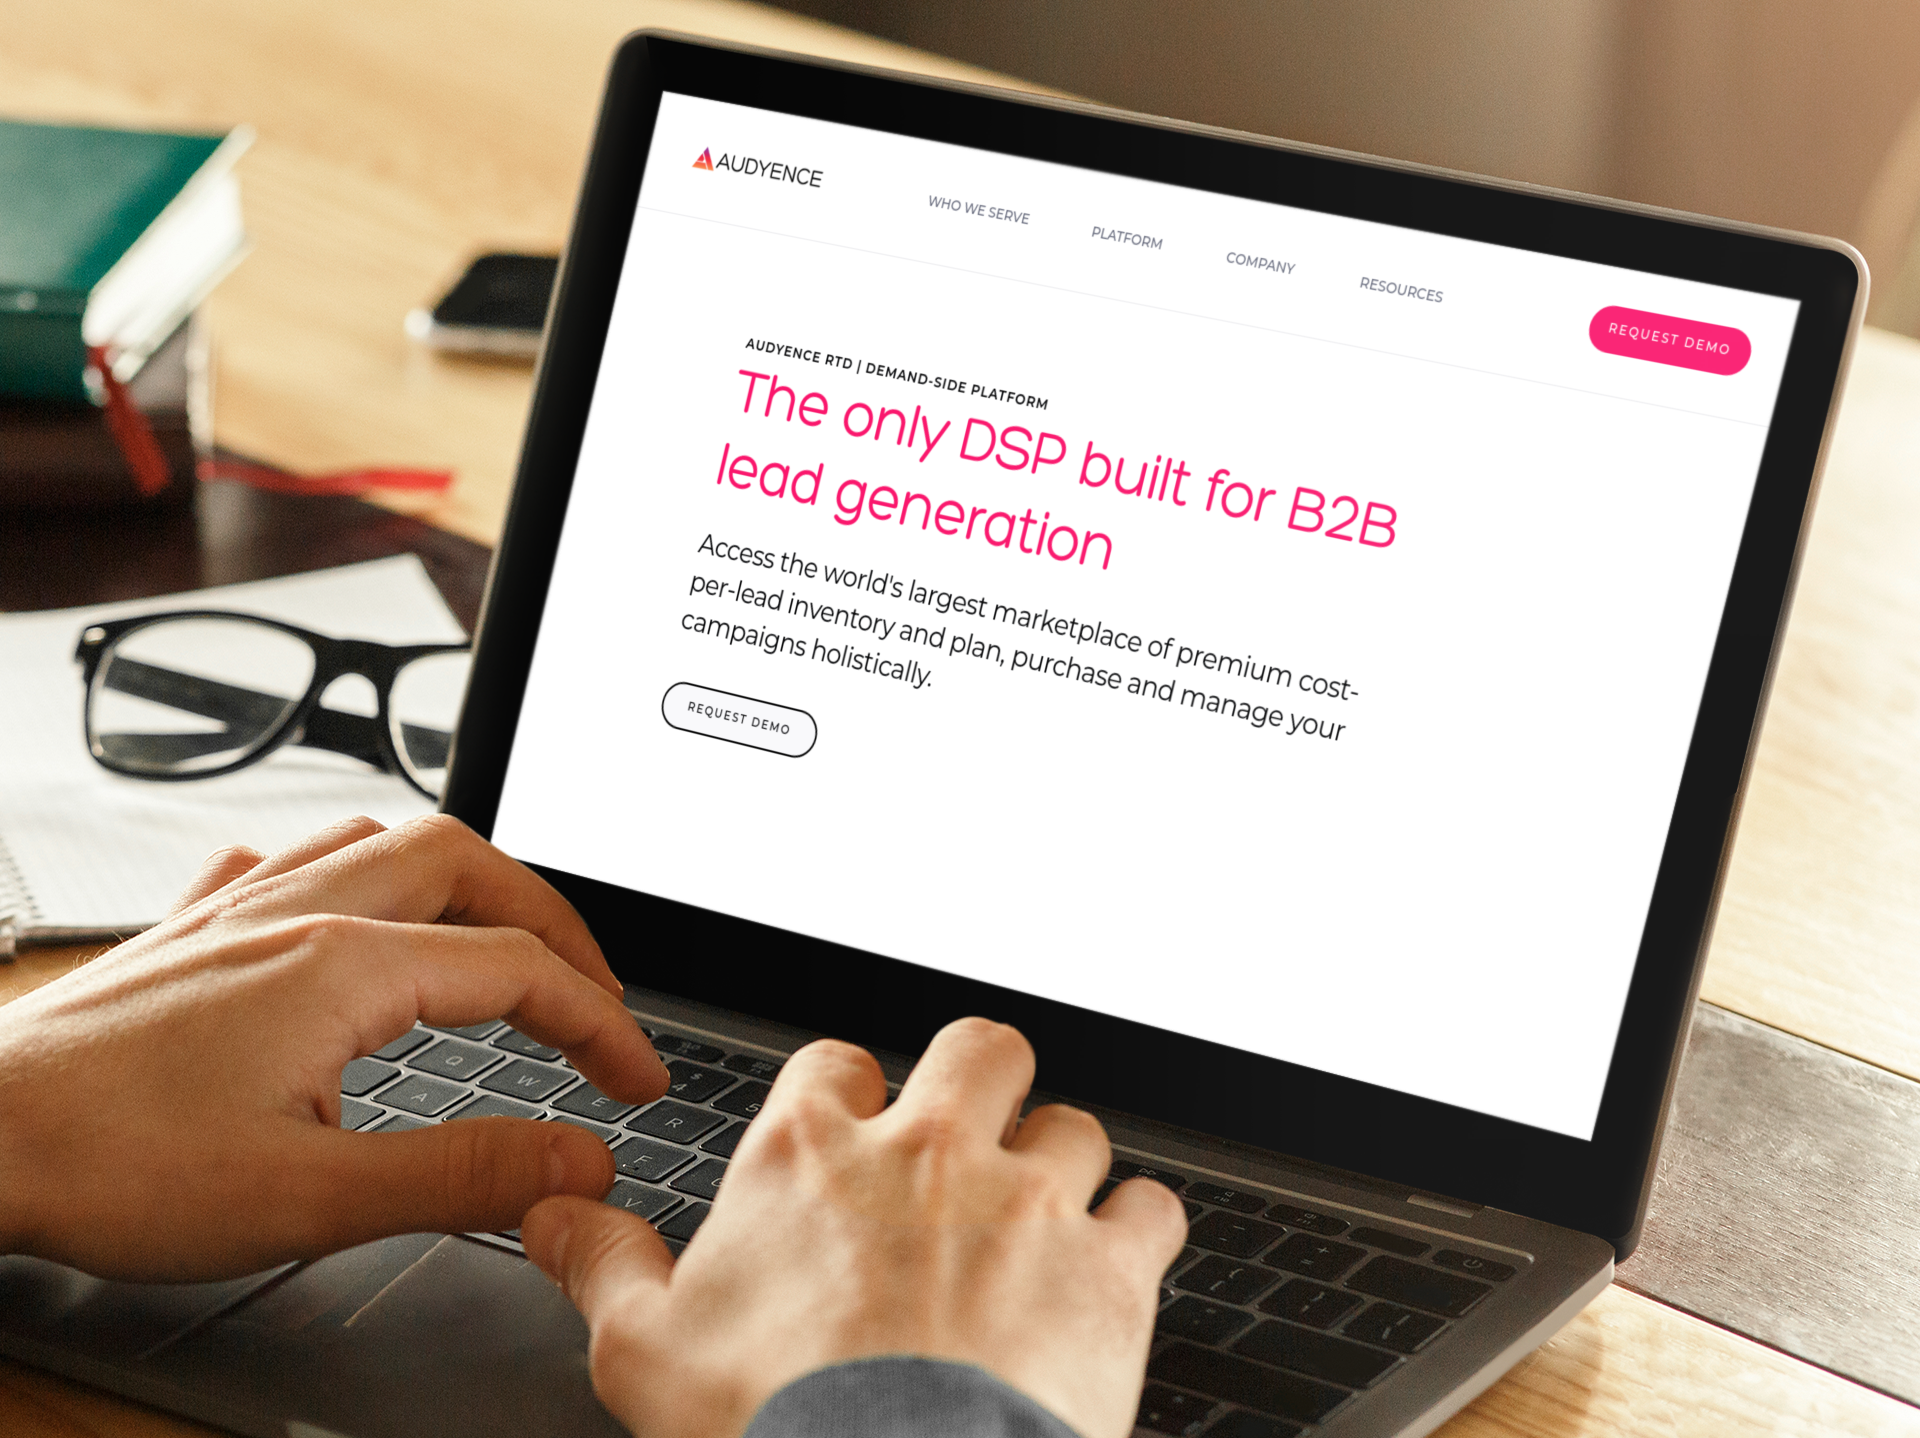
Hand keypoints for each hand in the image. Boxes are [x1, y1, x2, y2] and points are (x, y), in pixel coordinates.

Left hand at [0, 813, 667, 1280]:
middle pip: (468, 862)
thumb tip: (576, 1156)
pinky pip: (291, 860)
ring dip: (465, 880)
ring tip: (498, 937)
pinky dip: (356, 873)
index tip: (636, 1083)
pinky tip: (347, 912)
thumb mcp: (310, 1195)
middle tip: (589, 993)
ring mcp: (239, 911)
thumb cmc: (111, 1166)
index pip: (520, 971)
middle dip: (551, 921)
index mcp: (346, 965)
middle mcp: (300, 912)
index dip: (601, 1025)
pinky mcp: (188, 933)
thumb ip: (460, 1173)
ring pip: (383, 838)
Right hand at [524, 1017, 1186, 1437]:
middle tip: (973, 1135)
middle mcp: (927, 1151)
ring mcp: (1028, 1199)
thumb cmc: (766, 1429)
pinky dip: (1139, 1232)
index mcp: (812, 1154)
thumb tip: (555, 1213)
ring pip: (1073, 1126)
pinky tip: (1118, 1265)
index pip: (833, 1063)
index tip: (850, 1131)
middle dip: (980, 1083)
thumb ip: (600, 1262)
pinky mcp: (1109, 1266)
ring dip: (1061, 1166)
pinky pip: (1152, 1207)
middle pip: (978, 1050)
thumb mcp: (643, 1352)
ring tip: (1044, 1219)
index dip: (845, 1094)